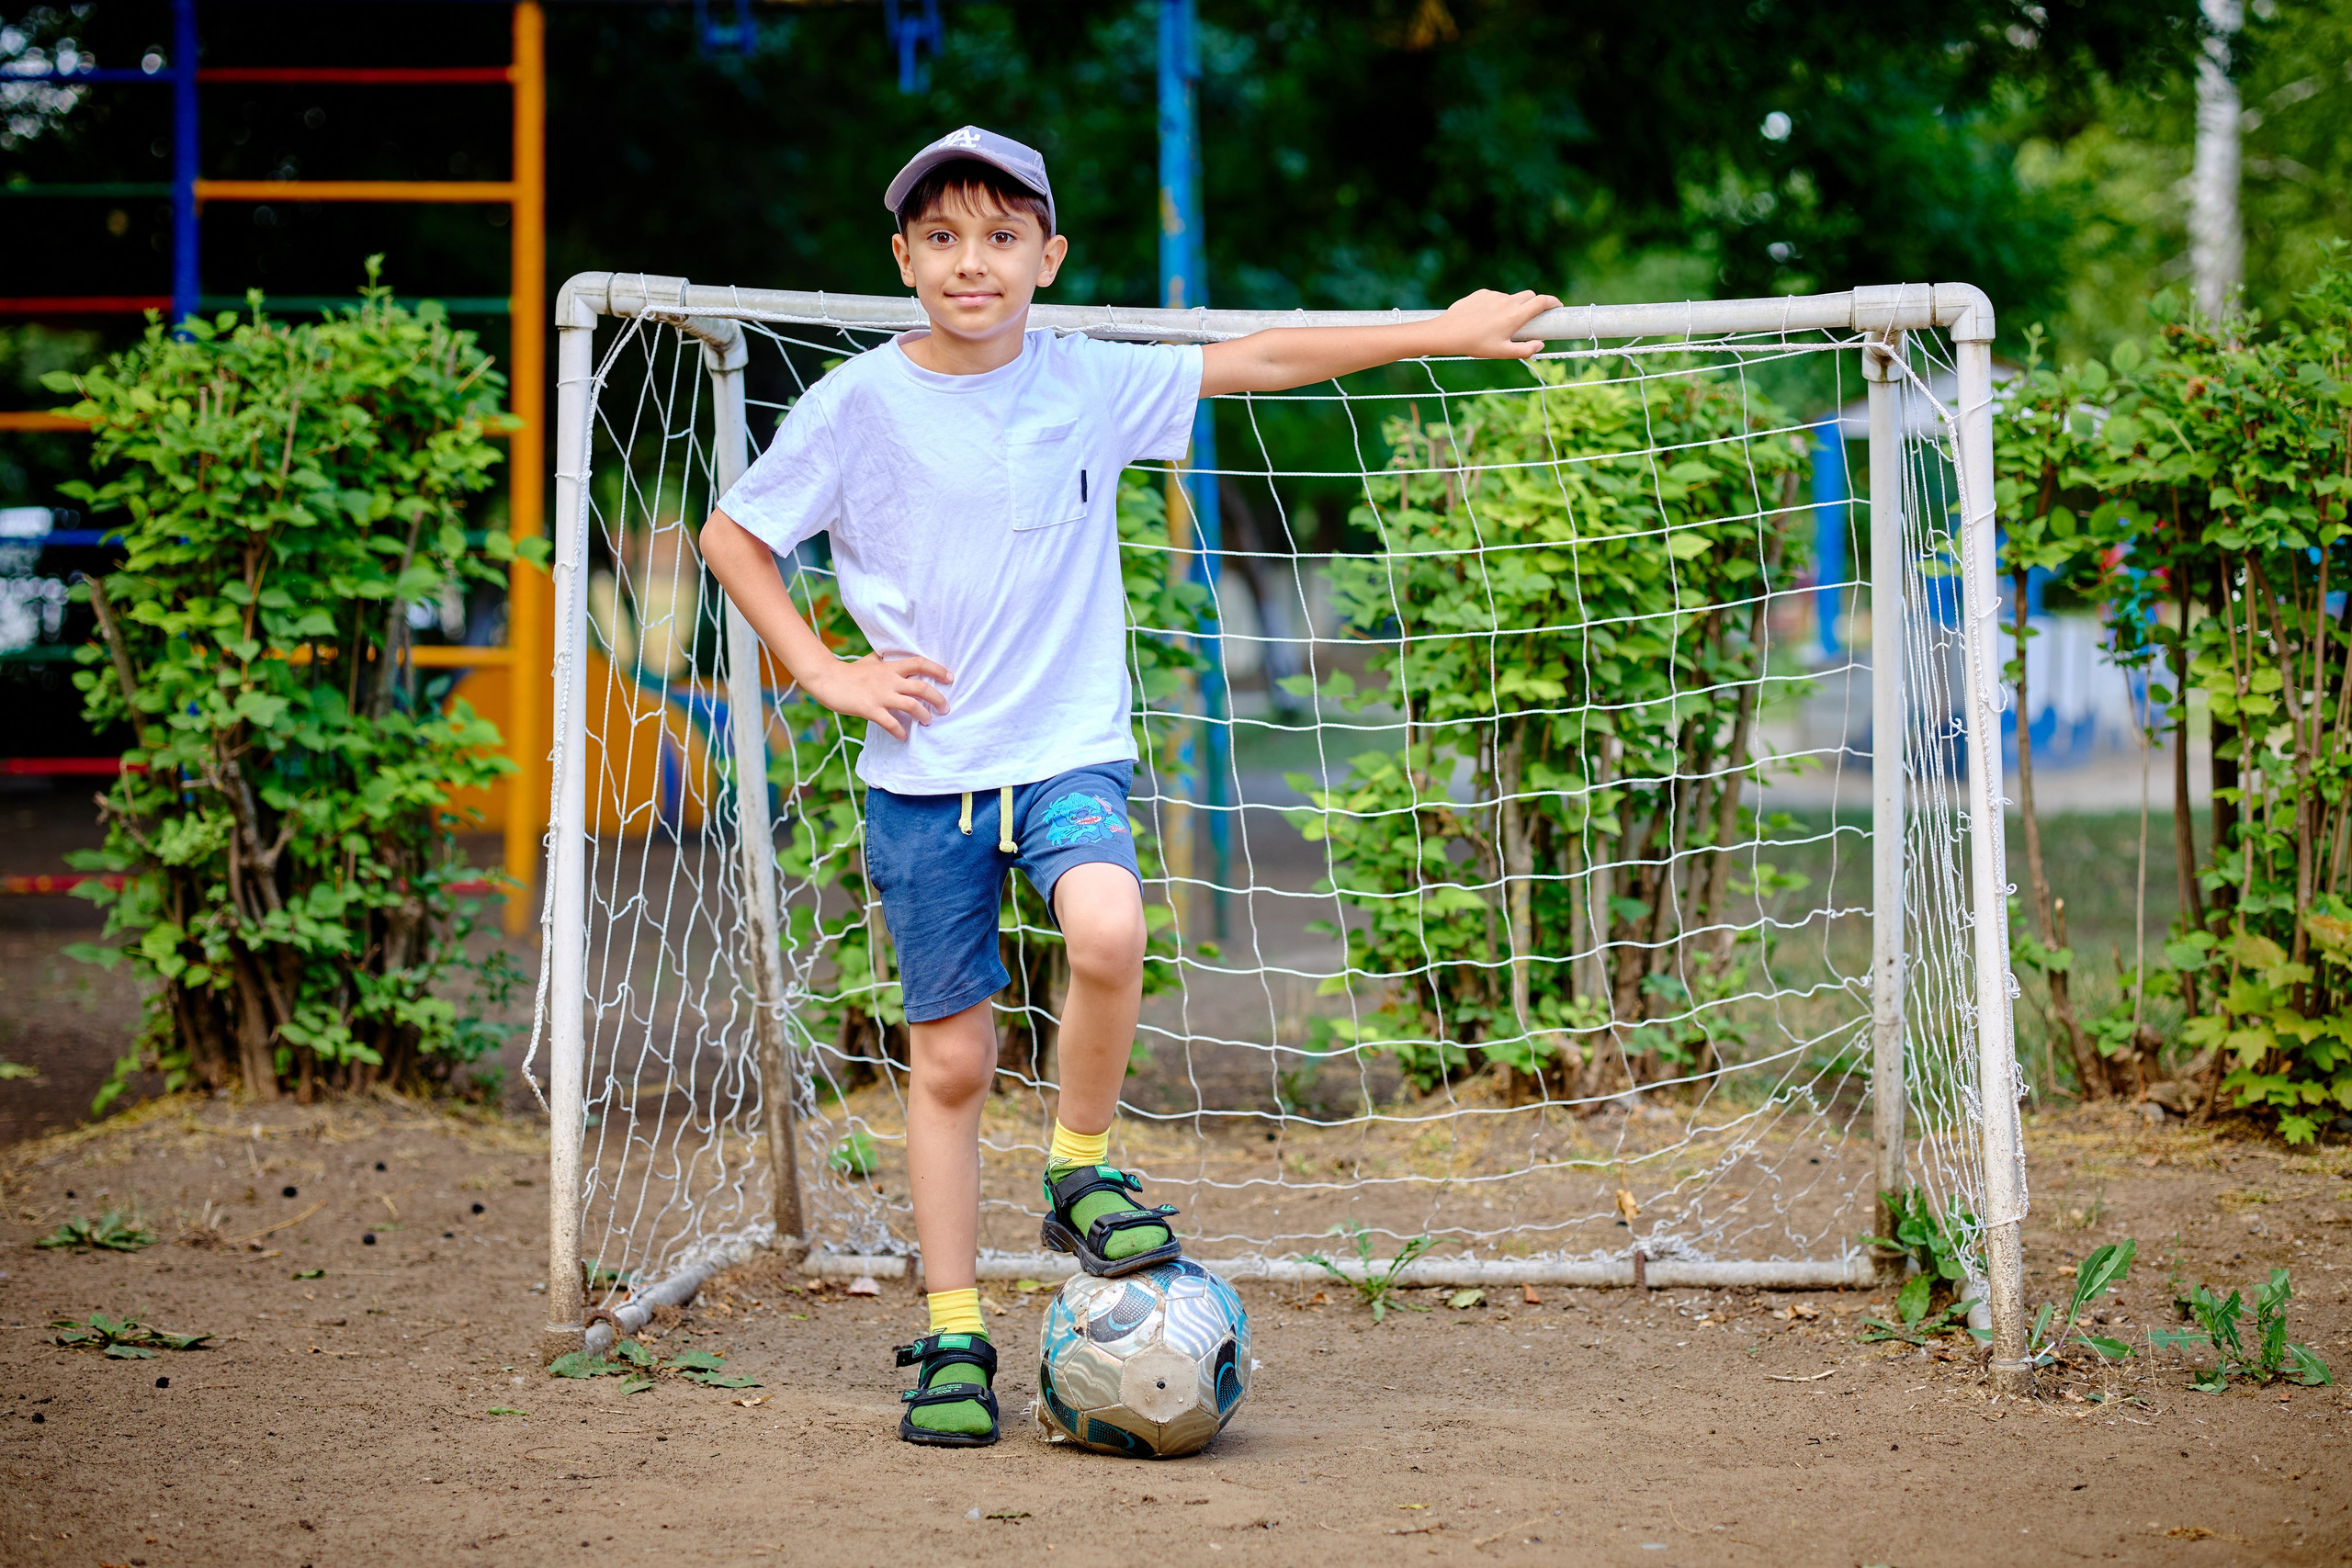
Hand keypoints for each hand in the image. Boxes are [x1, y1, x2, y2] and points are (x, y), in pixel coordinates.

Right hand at [801, 652, 952, 740]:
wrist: (827, 679)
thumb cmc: (849, 672)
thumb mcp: (870, 660)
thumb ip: (884, 659)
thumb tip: (891, 655)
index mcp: (890, 667)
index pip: (920, 663)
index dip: (938, 669)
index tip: (950, 677)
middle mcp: (889, 680)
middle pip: (922, 687)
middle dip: (938, 699)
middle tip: (945, 709)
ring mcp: (880, 695)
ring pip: (911, 705)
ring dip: (924, 715)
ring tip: (928, 722)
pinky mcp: (870, 709)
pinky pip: (890, 722)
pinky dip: (900, 731)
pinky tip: (903, 736)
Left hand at [1428, 288, 1561, 360]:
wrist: (1448, 333)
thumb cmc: (1476, 345)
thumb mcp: (1502, 353)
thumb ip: (1525, 350)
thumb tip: (1541, 344)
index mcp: (1515, 316)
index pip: (1541, 301)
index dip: (1553, 302)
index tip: (1557, 307)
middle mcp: (1507, 301)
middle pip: (1529, 295)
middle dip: (1534, 304)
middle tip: (1531, 318)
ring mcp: (1494, 295)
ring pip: (1510, 297)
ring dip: (1512, 307)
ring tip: (1499, 325)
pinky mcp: (1481, 293)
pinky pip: (1495, 297)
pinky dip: (1496, 305)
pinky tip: (1484, 319)